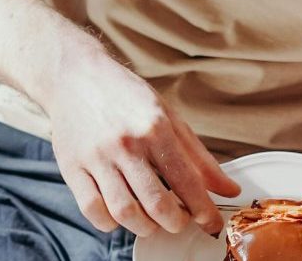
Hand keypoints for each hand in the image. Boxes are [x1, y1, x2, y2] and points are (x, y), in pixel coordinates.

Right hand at [41, 53, 240, 236]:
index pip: (186, 181)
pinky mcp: (71, 167)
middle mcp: (126, 144)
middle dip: (175, 222)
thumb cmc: (125, 96)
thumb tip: (229, 189)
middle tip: (178, 220)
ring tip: (151, 221)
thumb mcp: (168, 117)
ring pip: (124, 212)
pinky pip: (92, 210)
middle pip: (156, 204)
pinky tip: (119, 214)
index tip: (211, 223)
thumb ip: (199, 157)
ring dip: (144, 226)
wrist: (75, 75)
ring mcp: (97, 157)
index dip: (203, 210)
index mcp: (155, 129)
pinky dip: (109, 222)